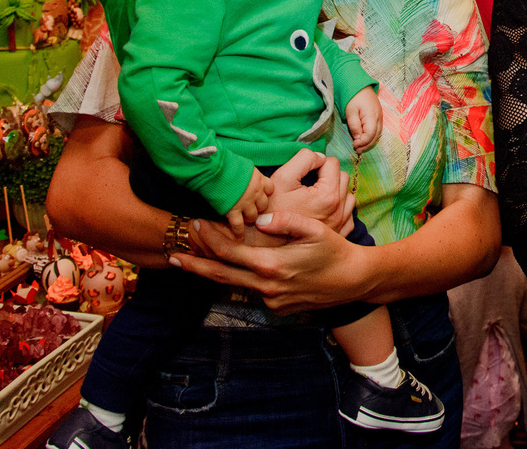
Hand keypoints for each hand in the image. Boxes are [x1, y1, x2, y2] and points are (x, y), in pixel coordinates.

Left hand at [172, 211, 366, 315]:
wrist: (354, 280)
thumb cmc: (336, 250)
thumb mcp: (315, 229)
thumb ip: (286, 221)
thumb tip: (260, 219)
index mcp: (272, 266)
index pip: (229, 253)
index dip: (209, 239)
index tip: (195, 226)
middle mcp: (267, 287)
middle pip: (221, 276)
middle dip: (195, 266)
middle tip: (172, 258)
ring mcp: (272, 301)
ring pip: (237, 285)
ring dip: (218, 273)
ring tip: (200, 260)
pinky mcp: (278, 308)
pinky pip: (255, 292)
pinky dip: (244, 280)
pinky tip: (242, 269)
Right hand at [225, 168, 272, 236]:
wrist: (213, 167)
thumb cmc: (224, 163)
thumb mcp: (242, 165)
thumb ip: (248, 175)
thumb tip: (246, 176)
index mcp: (258, 178)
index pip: (270, 189)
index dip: (264, 193)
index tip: (259, 195)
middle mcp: (255, 191)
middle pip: (263, 205)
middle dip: (258, 207)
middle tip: (251, 209)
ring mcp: (244, 202)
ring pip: (253, 216)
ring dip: (248, 218)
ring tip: (244, 219)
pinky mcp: (232, 210)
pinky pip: (238, 225)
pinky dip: (238, 232)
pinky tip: (238, 237)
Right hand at [266, 149, 355, 234]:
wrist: (263, 245)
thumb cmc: (269, 211)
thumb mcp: (282, 178)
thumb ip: (304, 159)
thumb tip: (318, 156)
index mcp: (328, 196)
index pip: (332, 163)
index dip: (316, 162)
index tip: (303, 172)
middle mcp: (338, 211)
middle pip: (342, 177)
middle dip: (327, 175)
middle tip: (308, 182)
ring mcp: (340, 224)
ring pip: (347, 195)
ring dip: (335, 190)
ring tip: (315, 195)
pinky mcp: (338, 234)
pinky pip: (347, 212)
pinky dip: (338, 207)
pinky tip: (321, 209)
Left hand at [346, 88, 381, 152]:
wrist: (359, 84)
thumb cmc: (353, 97)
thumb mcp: (350, 111)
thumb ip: (354, 126)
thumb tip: (358, 138)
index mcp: (372, 116)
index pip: (370, 134)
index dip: (363, 142)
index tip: (354, 145)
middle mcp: (379, 118)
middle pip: (376, 136)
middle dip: (367, 145)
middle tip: (357, 150)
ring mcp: (380, 116)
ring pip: (378, 134)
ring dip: (370, 142)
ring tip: (360, 147)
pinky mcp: (378, 116)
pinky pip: (377, 129)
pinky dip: (372, 136)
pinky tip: (365, 138)